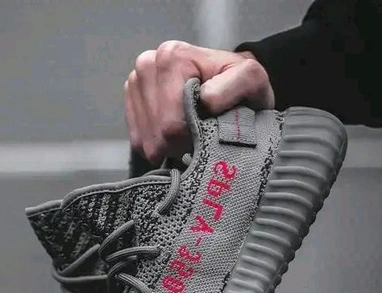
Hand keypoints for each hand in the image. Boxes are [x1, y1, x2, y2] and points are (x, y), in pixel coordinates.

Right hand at [124, 40, 274, 164]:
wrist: (229, 84)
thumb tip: (206, 99)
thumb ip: (236, 85)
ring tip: (189, 135)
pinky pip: (138, 142)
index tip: (206, 134)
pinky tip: (174, 137)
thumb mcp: (251, 80)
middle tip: (200, 137)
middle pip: (157, 133)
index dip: (191, 138)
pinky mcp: (130, 102)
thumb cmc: (239, 85)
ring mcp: (135, 83)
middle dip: (179, 144)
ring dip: (169, 147)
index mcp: (172, 56)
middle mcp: (147, 64)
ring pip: (146, 142)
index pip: (171, 122)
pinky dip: (158, 147)